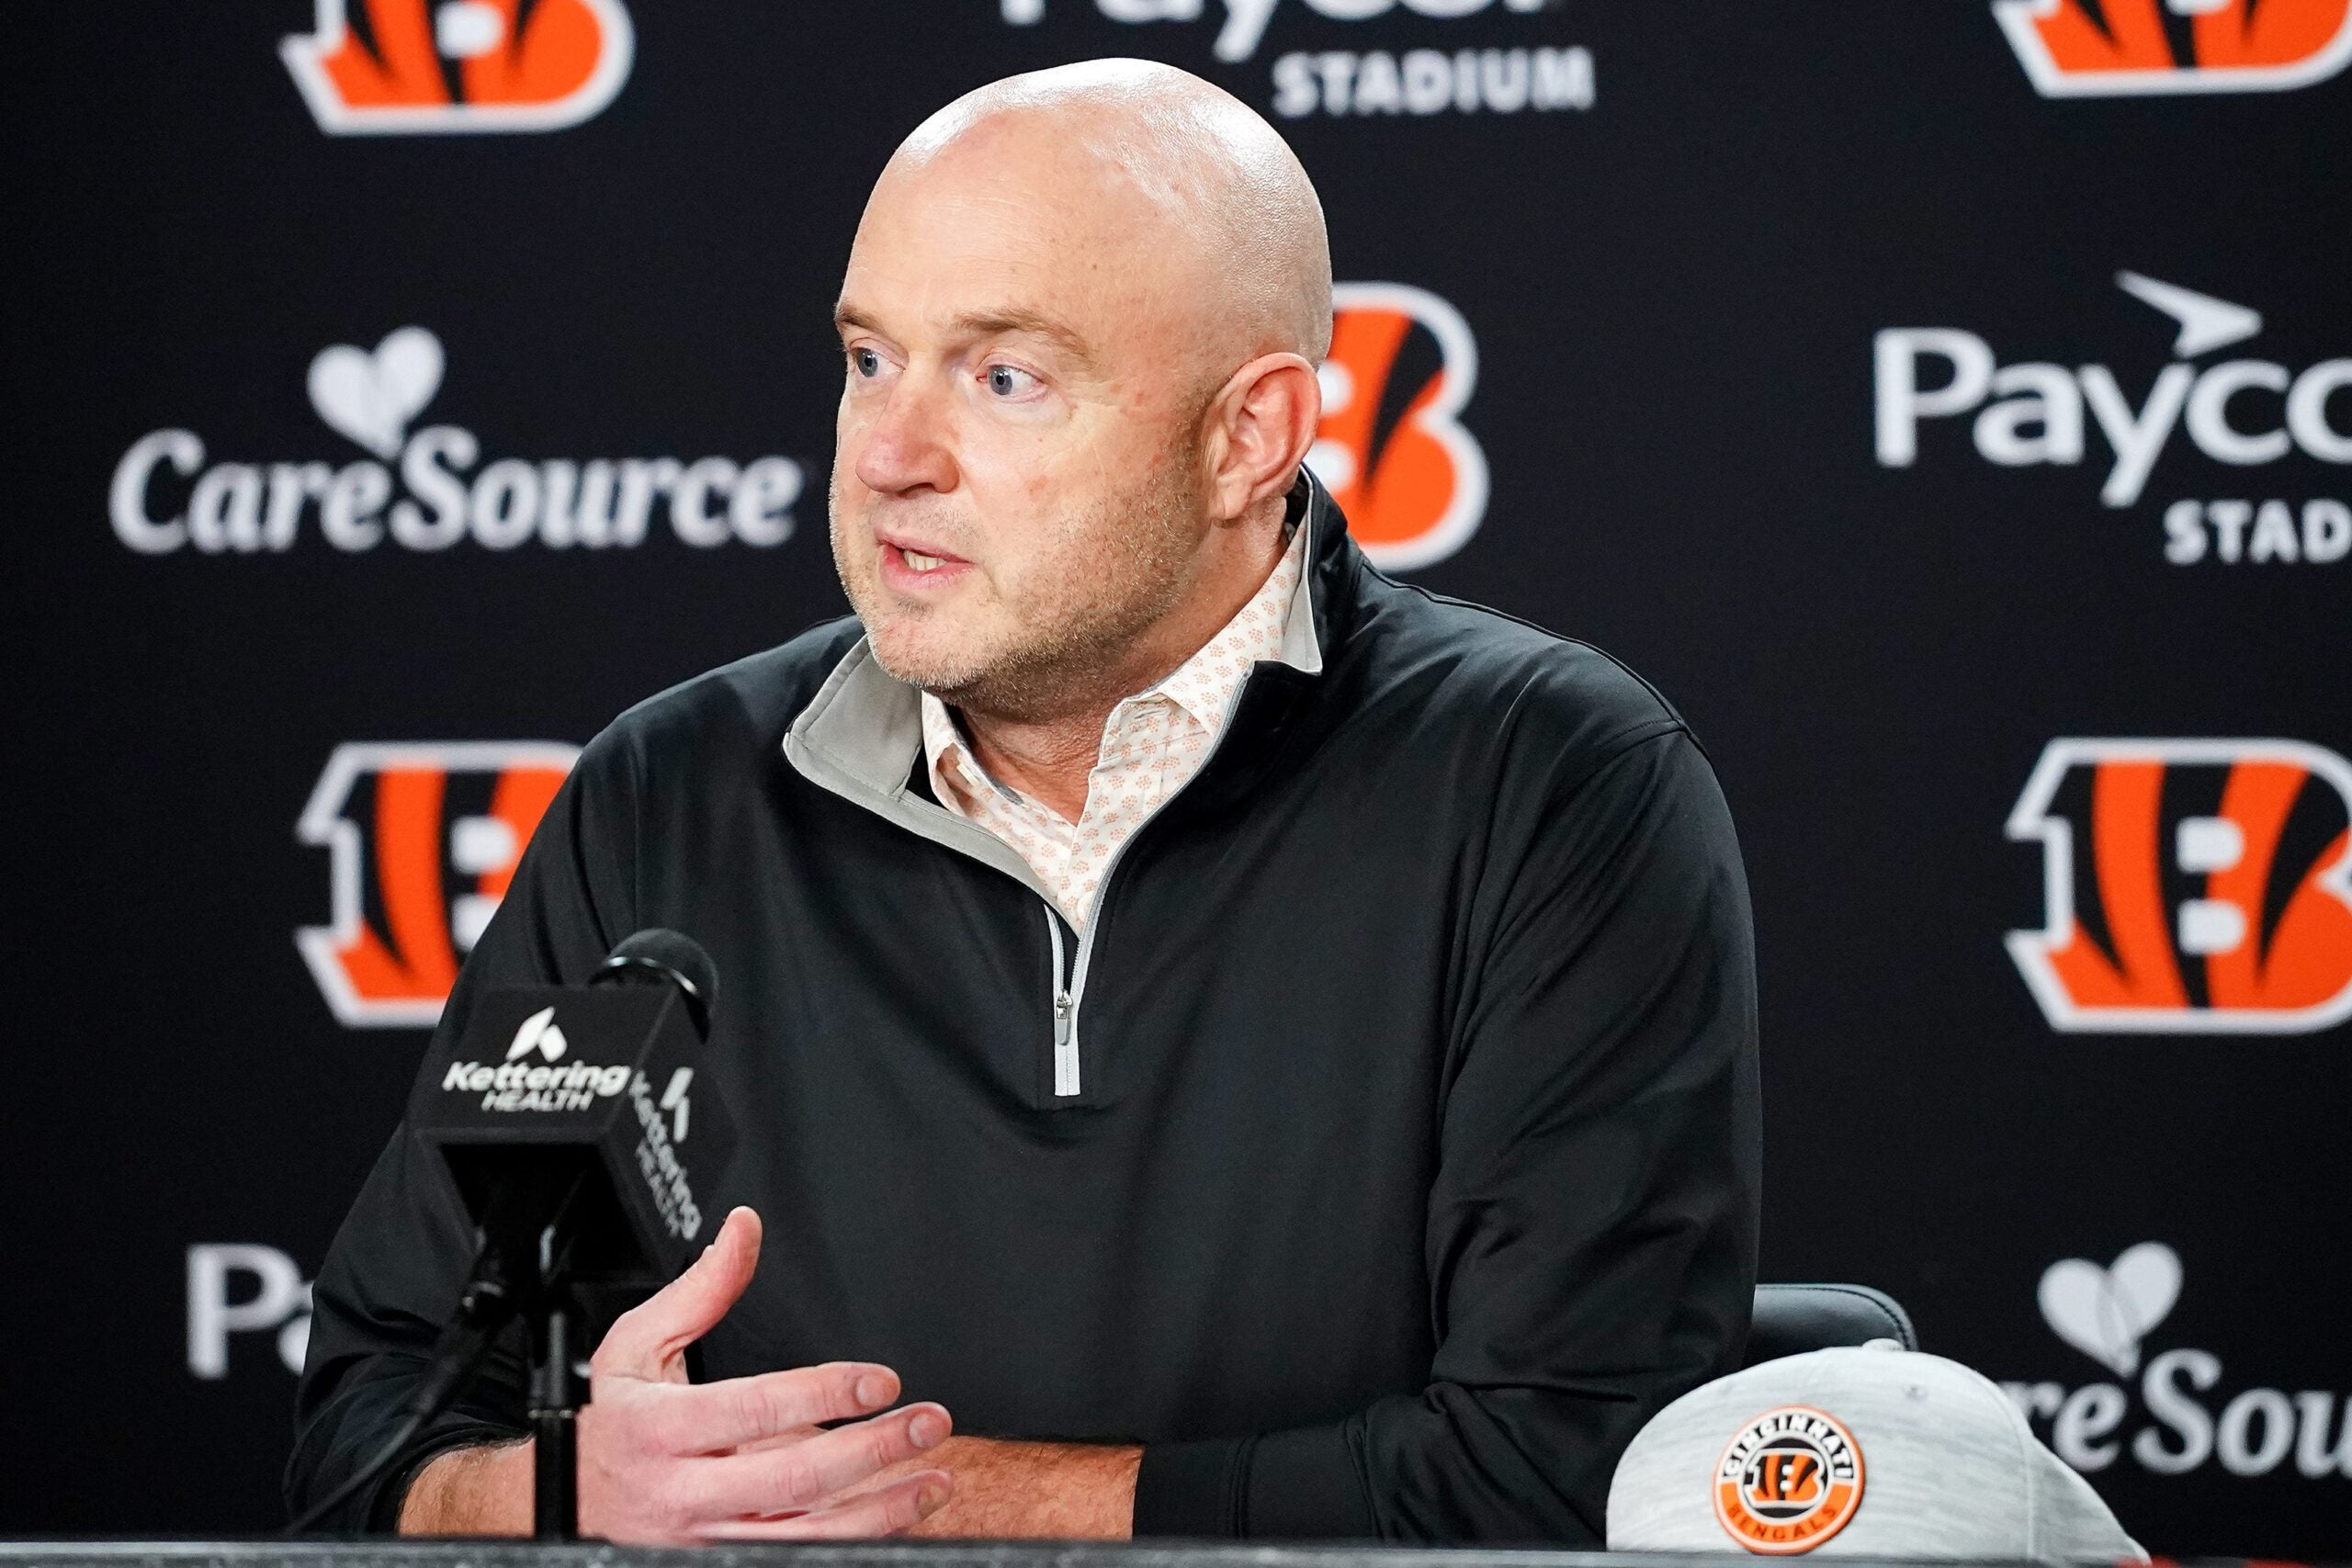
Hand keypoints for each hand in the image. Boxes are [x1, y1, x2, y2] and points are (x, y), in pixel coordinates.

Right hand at [576, 1206, 953, 1541]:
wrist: (574, 1502)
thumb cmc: (617, 1421)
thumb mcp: (637, 1346)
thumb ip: (700, 1290)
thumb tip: (744, 1229)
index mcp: (661, 1429)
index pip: (756, 1409)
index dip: (825, 1395)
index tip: (882, 1381)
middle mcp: (684, 1492)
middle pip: (794, 1477)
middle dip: (873, 1450)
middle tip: (928, 1421)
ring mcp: (706, 1538)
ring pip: (807, 1533)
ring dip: (881, 1509)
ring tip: (933, 1479)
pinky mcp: (724, 1564)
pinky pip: (800, 1557)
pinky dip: (857, 1540)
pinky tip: (897, 1515)